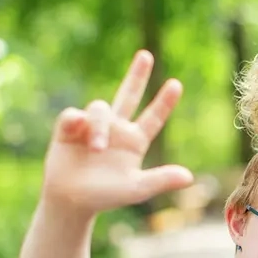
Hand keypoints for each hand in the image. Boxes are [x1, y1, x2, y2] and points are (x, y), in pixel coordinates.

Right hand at [41, 50, 193, 215]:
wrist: (71, 202)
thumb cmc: (105, 196)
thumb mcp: (136, 189)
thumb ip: (160, 180)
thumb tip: (189, 177)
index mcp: (135, 140)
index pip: (153, 117)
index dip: (164, 102)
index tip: (177, 84)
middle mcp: (116, 129)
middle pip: (128, 95)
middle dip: (136, 75)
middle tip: (146, 55)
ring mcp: (93, 126)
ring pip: (99, 108)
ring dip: (99, 127)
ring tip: (96, 148)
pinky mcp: (69, 129)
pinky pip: (73, 115)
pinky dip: (76, 121)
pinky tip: (77, 131)